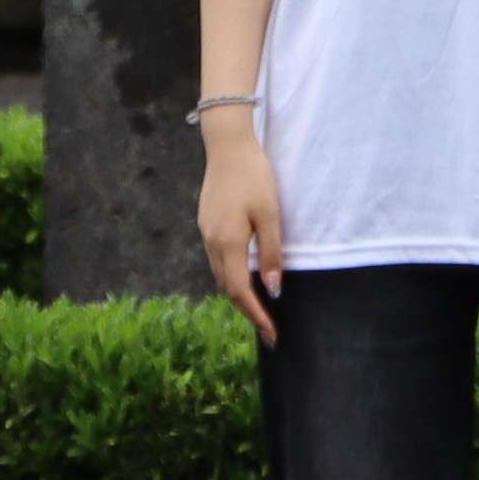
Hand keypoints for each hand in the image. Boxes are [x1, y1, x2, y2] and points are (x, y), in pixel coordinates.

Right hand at [197, 115, 286, 340]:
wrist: (227, 145)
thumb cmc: (254, 176)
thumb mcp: (270, 214)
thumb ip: (270, 253)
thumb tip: (272, 290)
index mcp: (227, 243)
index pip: (240, 291)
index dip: (256, 315)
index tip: (271, 334)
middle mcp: (212, 243)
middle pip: (227, 288)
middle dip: (247, 310)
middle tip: (268, 329)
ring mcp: (206, 233)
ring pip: (220, 275)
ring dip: (238, 294)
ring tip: (259, 308)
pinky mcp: (206, 223)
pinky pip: (218, 260)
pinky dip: (231, 276)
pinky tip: (245, 277)